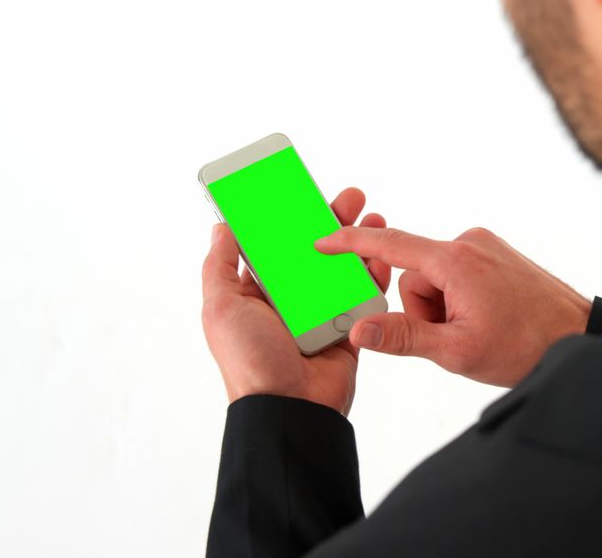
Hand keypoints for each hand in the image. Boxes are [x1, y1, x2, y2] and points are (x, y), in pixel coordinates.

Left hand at [201, 188, 390, 415]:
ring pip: (342, 270)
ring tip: (373, 219)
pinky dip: (374, 276)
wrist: (290, 408)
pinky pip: (364, 298)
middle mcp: (289, 302)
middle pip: (314, 252)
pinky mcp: (349, 330)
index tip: (305, 194)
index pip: (275, 247)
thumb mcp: (220, 309)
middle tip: (350, 198)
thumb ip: (218, 266)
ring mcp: (321, 315)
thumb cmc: (250, 361)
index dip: (289, 220)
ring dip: (359, 243)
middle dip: (332, 223)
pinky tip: (383, 255)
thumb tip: (222, 226)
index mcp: (257, 294)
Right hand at [315, 227, 590, 387]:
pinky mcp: (495, 252)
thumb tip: (357, 330)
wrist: (578, 337)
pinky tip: (486, 317)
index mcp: (455, 261)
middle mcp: (469, 242)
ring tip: (478, 329)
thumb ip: (403, 337)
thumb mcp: (457, 351)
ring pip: (435, 278)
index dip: (350, 244)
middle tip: (456, 337)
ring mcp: (484, 245)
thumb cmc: (525, 346)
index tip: (320, 241)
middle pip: (415, 276)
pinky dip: (459, 298)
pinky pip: (456, 273)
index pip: (390, 245)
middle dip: (424, 310)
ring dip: (443, 307)